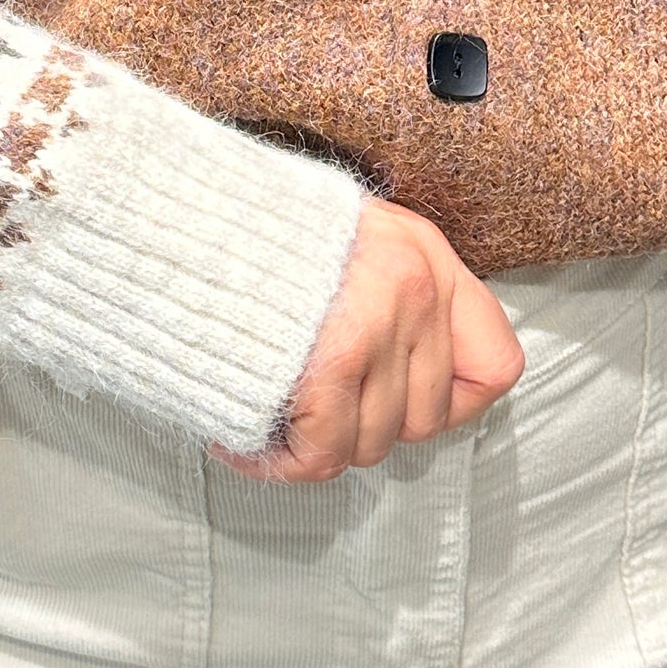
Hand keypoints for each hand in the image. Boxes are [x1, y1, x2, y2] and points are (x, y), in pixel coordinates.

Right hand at [209, 196, 525, 481]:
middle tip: (310, 407)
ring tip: (267, 412)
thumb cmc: (244, 224)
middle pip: (423, 421)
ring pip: (371, 444)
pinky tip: (239, 439)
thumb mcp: (343, 232)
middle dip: (363, 425)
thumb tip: (404, 370)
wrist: (171, 206)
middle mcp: (415, 289)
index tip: (401, 403)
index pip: (495, 365)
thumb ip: (387, 290)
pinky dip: (276, 462)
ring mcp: (377, 326)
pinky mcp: (330, 364)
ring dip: (314, 443)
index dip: (453, 404)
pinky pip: (322, 455)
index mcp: (424, 253)